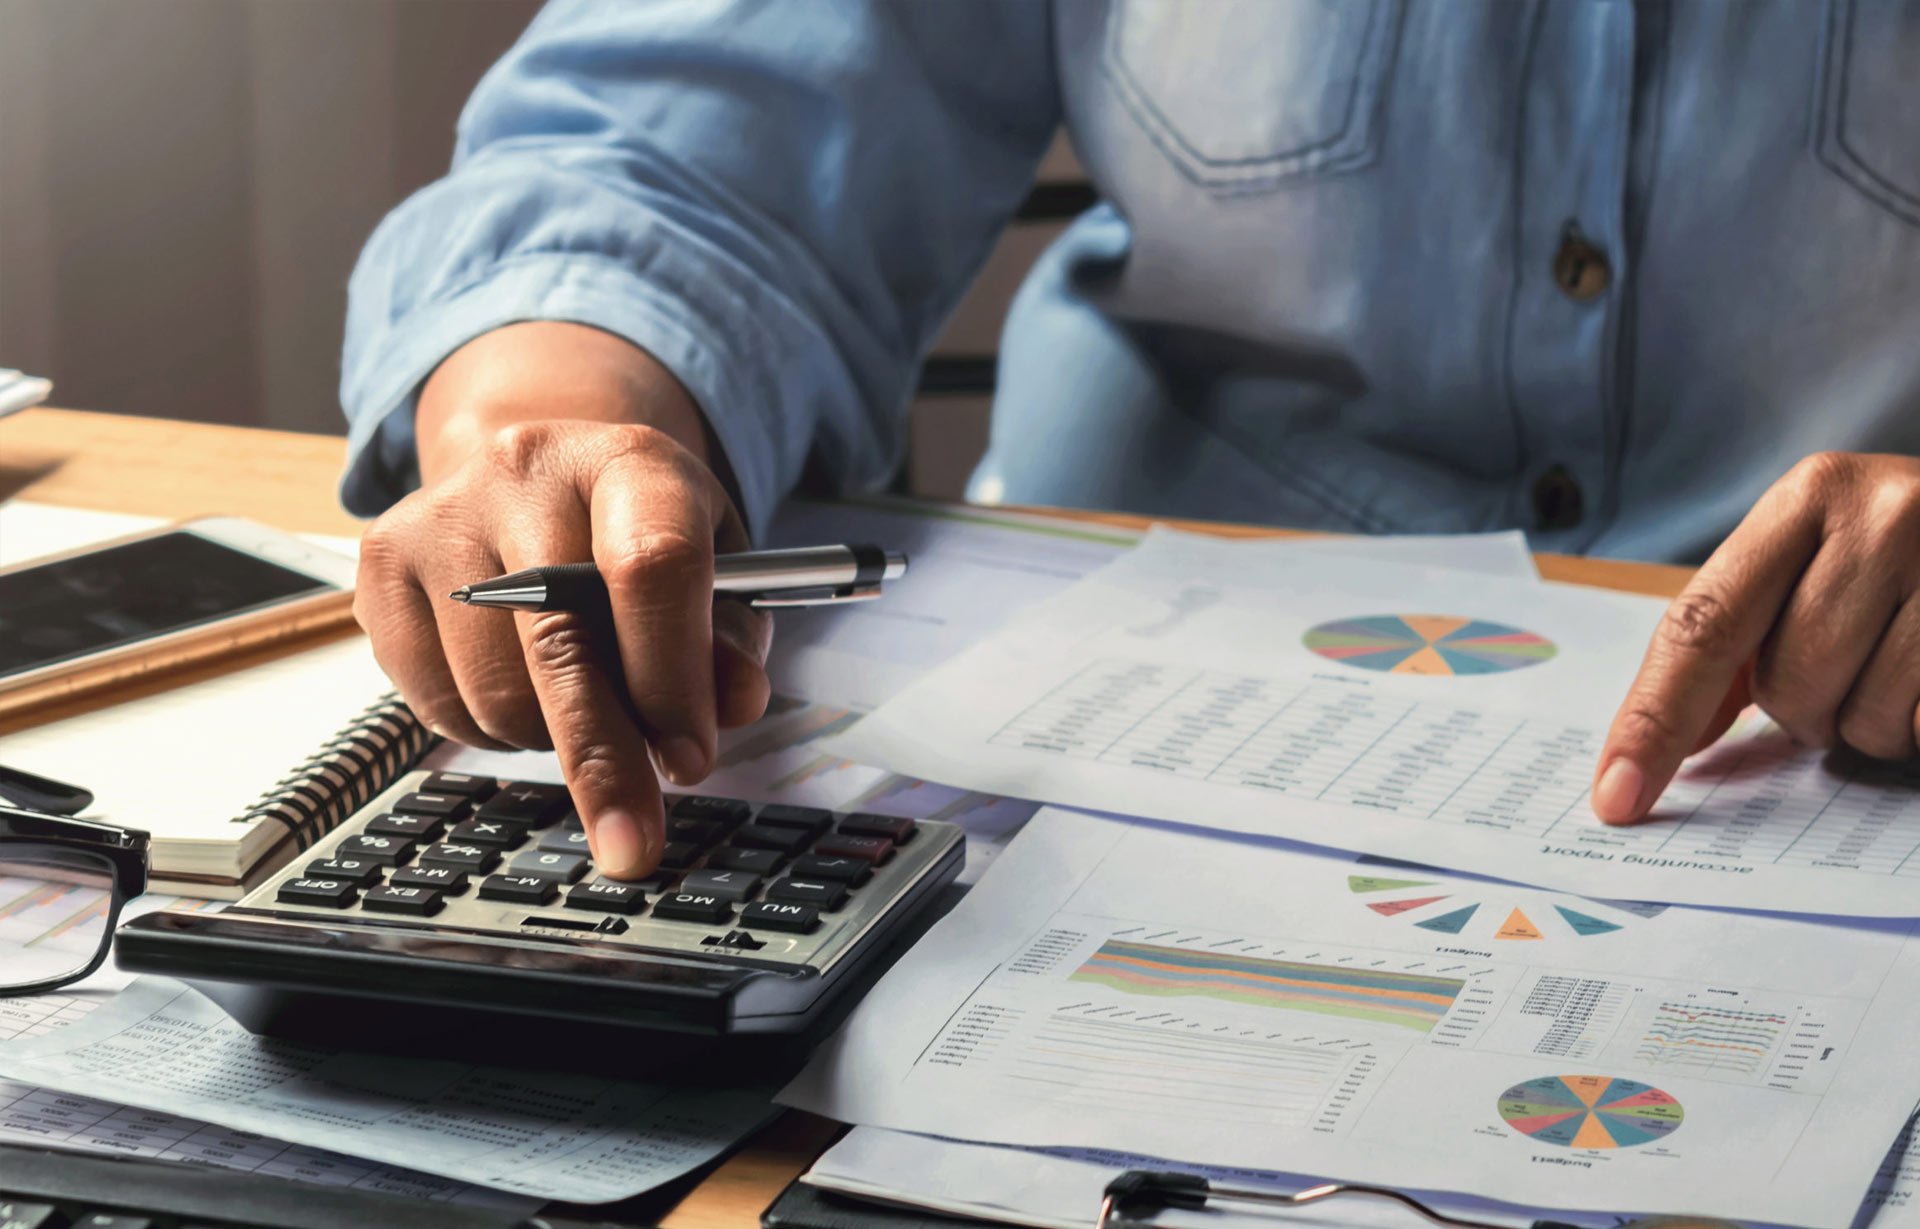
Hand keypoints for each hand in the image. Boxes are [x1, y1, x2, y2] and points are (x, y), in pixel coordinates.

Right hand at [354, 323, 772, 876]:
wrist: (541, 471)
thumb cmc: (640, 534)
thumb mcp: (716, 569)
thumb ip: (731, 640)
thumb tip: (733, 706)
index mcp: (630, 461)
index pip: (652, 566)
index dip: (672, 677)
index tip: (689, 762)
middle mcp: (526, 472)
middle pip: (561, 642)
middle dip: (604, 759)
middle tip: (633, 841)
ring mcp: (442, 515)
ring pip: (495, 689)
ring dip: (547, 739)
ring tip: (581, 708)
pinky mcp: (381, 564)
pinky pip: (436, 702)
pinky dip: (489, 729)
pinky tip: (521, 691)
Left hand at [1593, 452, 1919, 823]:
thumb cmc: (1913, 561)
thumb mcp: (1821, 563)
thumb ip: (1735, 645)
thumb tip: (1660, 750)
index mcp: (1813, 493)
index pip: (1703, 625)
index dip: (1654, 720)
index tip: (1616, 797)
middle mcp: (1889, 513)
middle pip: (1788, 682)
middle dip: (1806, 706)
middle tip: (1850, 668)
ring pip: (1867, 718)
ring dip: (1876, 724)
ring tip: (1907, 670)